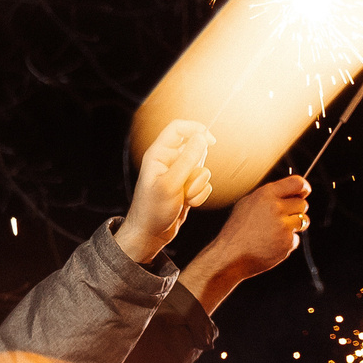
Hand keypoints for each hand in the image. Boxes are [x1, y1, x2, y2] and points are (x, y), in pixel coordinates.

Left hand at [118, 120, 215, 263]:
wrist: (151, 234)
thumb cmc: (153, 209)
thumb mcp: (170, 184)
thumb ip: (187, 160)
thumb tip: (202, 138)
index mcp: (159, 154)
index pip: (179, 129)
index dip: (196, 129)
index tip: (211, 140)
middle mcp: (169, 161)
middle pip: (195, 149)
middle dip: (197, 168)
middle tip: (186, 183)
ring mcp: (179, 175)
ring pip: (202, 169)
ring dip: (198, 185)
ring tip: (184, 197)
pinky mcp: (187, 187)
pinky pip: (204, 184)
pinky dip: (199, 195)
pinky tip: (188, 204)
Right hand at [180, 174, 310, 312]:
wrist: (231, 255)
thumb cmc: (237, 231)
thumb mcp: (247, 204)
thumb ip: (268, 196)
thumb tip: (288, 192)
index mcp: (266, 195)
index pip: (297, 183)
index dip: (304, 187)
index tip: (305, 191)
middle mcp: (276, 208)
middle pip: (302, 203)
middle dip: (296, 210)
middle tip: (282, 219)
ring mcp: (283, 226)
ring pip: (304, 220)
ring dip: (295, 225)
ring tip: (277, 231)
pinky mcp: (287, 242)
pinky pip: (296, 238)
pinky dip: (287, 242)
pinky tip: (272, 243)